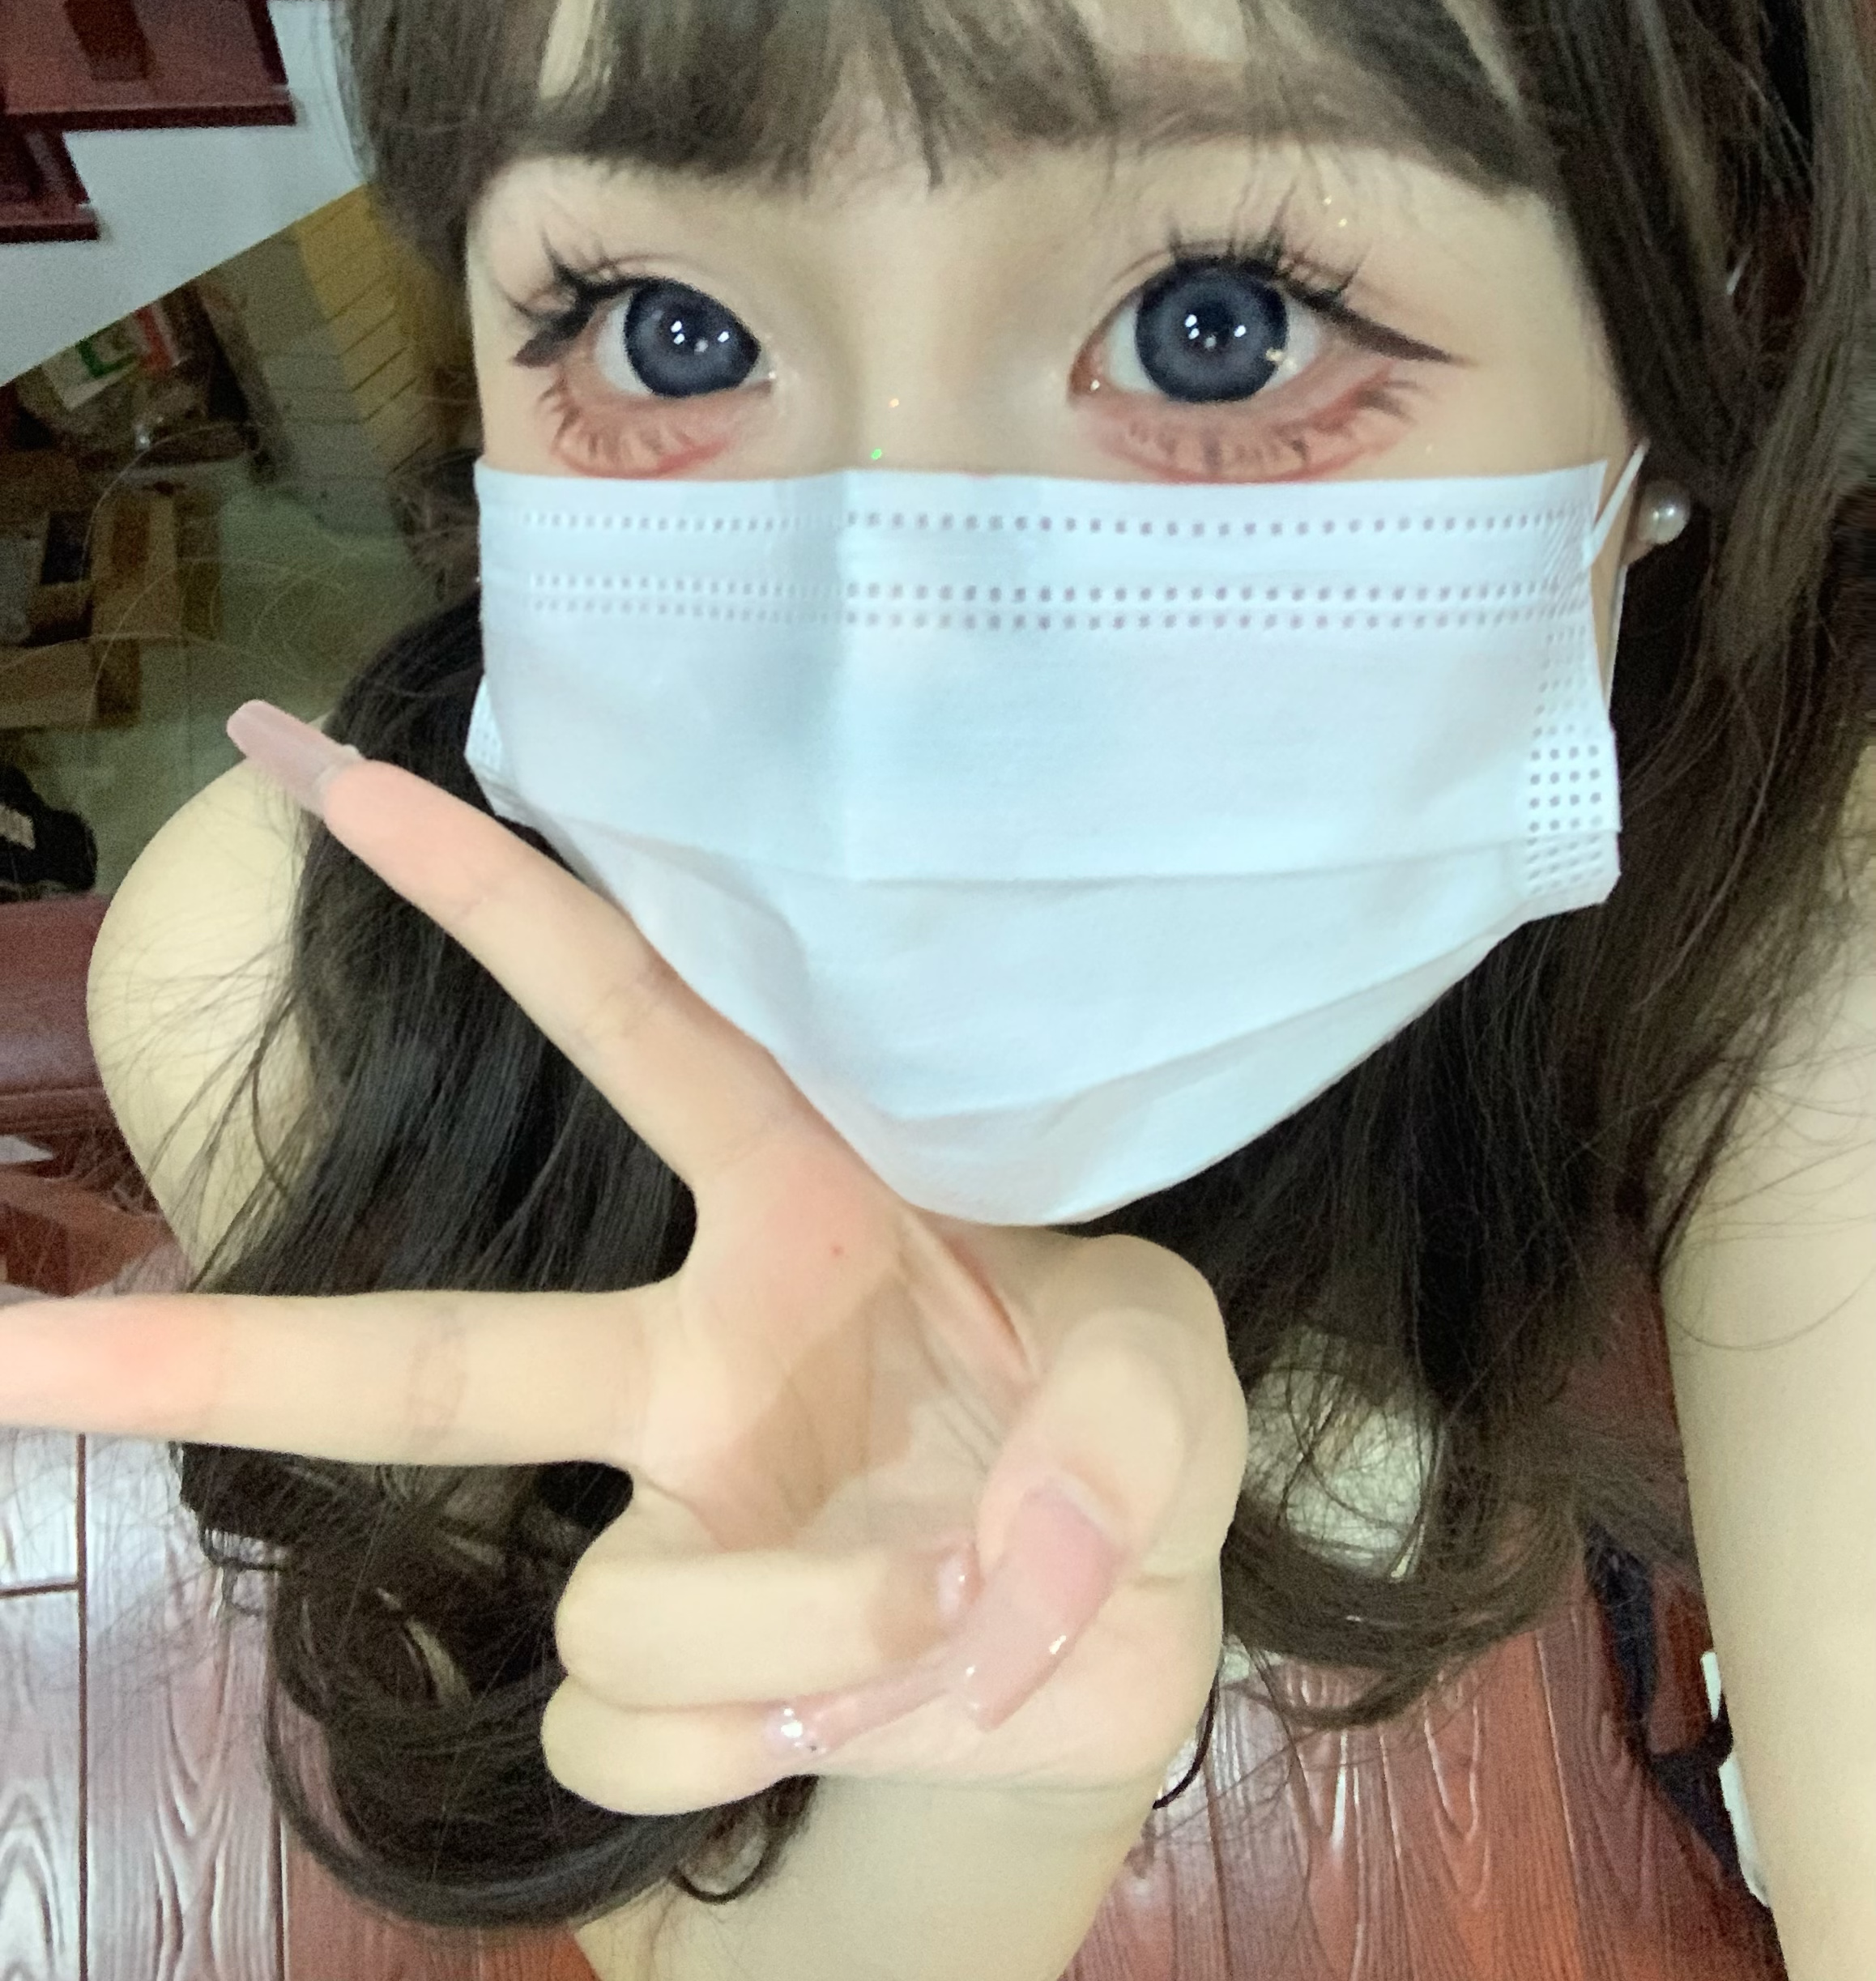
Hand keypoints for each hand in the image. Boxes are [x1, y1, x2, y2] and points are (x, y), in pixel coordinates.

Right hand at [3, 705, 1248, 1821]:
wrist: (1107, 1631)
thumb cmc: (1114, 1443)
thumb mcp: (1172, 1385)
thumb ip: (1118, 1421)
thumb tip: (973, 1541)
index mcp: (799, 1205)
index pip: (634, 1023)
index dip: (488, 898)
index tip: (323, 774)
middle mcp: (687, 1358)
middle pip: (418, 1363)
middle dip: (206, 1353)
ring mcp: (659, 1530)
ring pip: (609, 1616)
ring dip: (813, 1634)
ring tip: (949, 1599)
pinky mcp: (664, 1689)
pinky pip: (651, 1735)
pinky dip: (797, 1729)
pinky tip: (883, 1686)